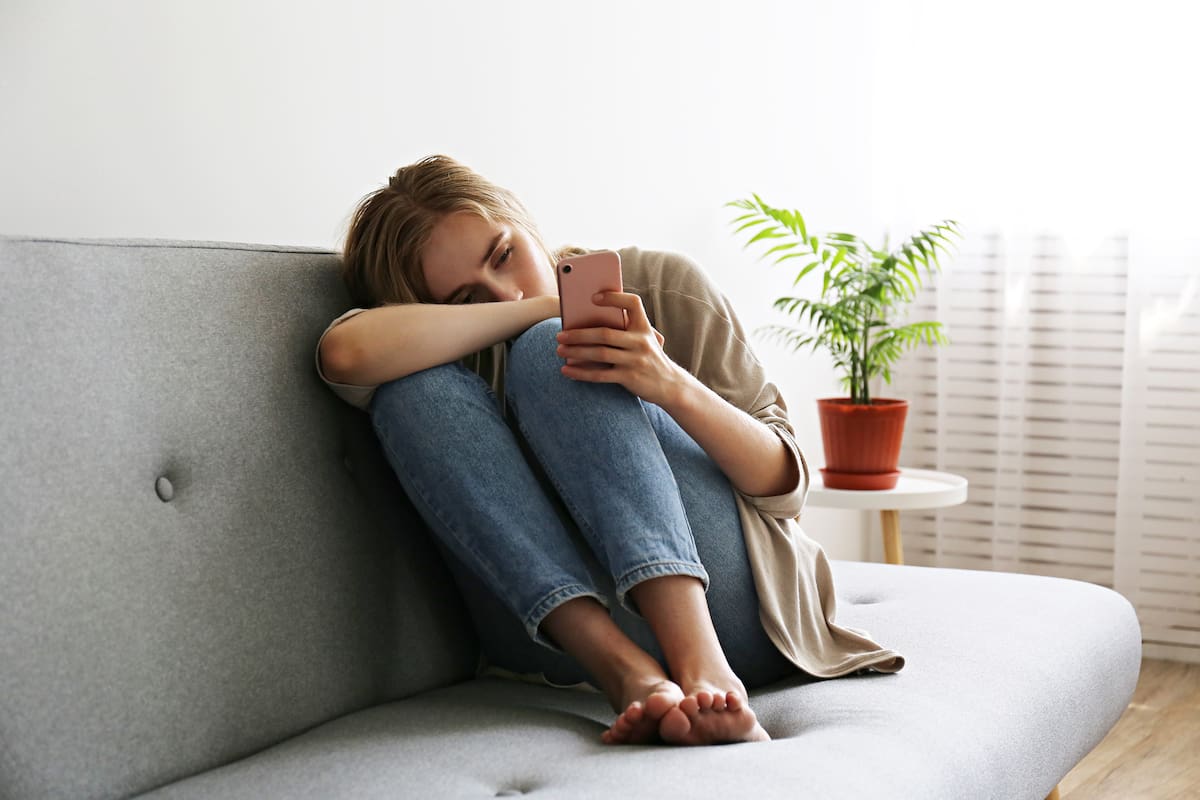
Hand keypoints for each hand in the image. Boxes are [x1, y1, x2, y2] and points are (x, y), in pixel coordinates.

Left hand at [555, 291, 686, 407]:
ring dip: (576, 352)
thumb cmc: (649, 358)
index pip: (632, 303)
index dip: (614, 297)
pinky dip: (581, 373)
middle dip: (579, 334)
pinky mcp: (629, 377)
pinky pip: (600, 375)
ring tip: (560, 350)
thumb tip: (588, 324)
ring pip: (599, 353)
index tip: (593, 297)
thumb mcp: (644, 340)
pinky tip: (566, 370)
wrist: (670, 385)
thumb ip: (625, 330)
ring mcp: (635, 360)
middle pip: (604, 333)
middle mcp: (641, 341)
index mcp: (644, 327)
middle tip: (559, 335)